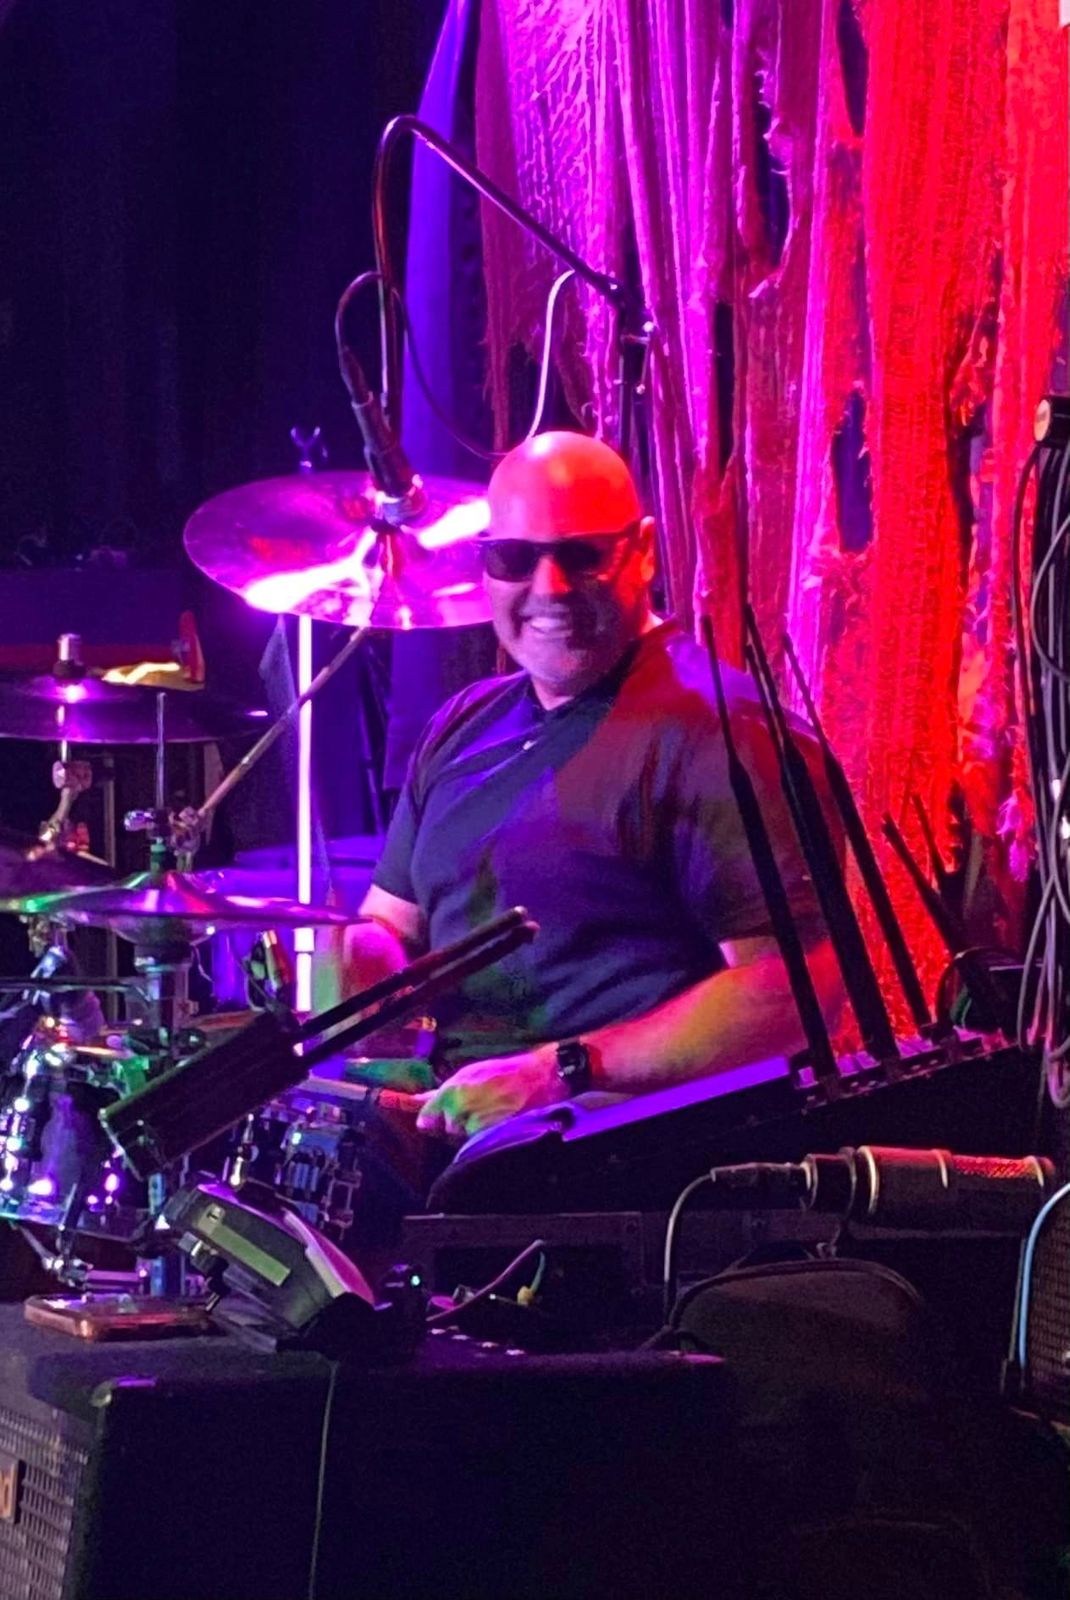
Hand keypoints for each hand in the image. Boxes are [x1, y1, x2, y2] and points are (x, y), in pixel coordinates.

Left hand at [415, 1047, 562, 1139]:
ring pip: (462, 1143)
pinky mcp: (490, 1140)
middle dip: (457, 1127)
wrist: (540, 1081)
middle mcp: (458, 1112)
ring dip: (473, 1135)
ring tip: (493, 1117)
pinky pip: (479, 1148)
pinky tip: (500, 1126)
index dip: (436, 1121)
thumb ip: (438, 1093)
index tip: (447, 1117)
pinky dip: (487, 1141)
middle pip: (445, 1134)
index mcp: (450, 1094)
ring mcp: (475, 1129)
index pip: (424, 1123)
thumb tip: (411, 1100)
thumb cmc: (504, 1075)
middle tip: (479, 1111)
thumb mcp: (468, 1075)